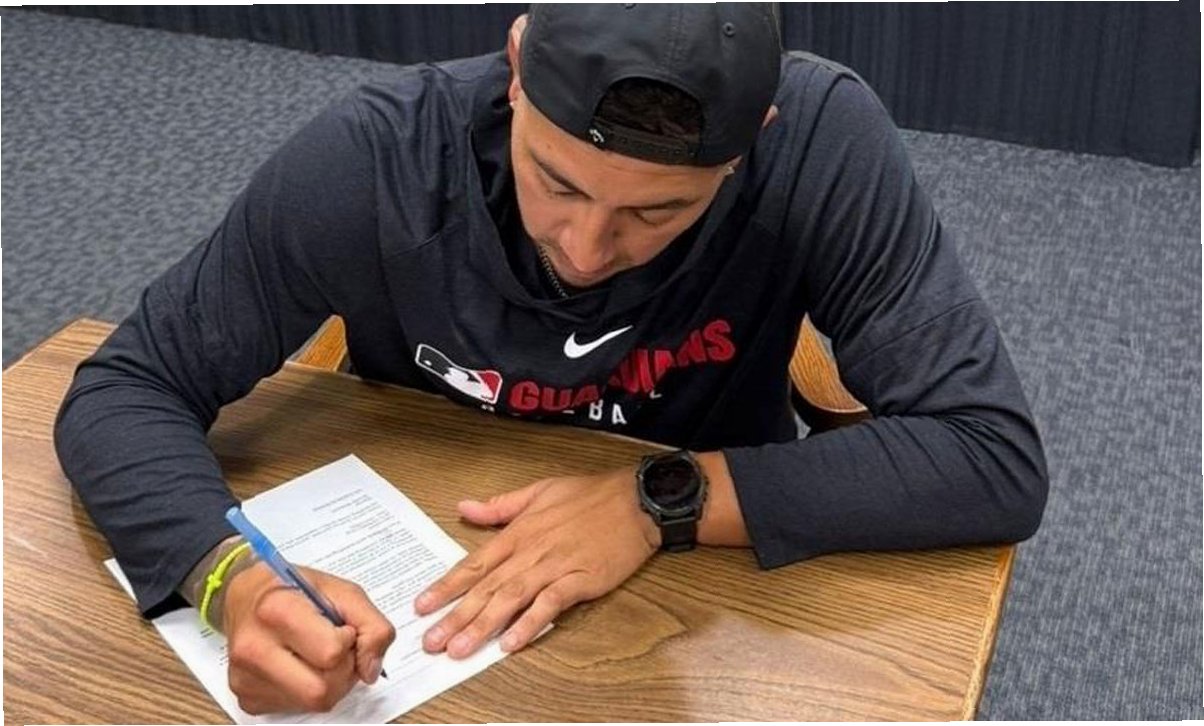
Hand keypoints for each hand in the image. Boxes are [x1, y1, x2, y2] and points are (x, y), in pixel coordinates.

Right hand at [222, 562, 395, 713]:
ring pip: (314, 703)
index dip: (348, 641)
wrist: (247, 596)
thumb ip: (371, 624)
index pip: (331, 653)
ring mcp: (246, 677)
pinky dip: (310, 690)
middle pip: (322, 690)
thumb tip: (370, 668)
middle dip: (343, 671)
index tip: (341, 628)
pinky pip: (298, 708)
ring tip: (321, 657)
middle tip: (336, 647)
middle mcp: (255, 647)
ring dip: (331, 683)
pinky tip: (302, 666)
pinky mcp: (247, 698)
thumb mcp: (342, 590)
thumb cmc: (293, 590)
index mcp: (277, 610)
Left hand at [415, 467, 660, 658]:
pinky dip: (530, 624)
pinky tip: (512, 643)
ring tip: (461, 649)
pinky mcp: (581, 581)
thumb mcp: (539, 491)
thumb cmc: (590, 495)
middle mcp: (531, 551)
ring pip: (511, 598)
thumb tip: (465, 507)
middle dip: (456, 616)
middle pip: (487, 587)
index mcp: (519, 532)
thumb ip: (500, 505)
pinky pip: (550, 605)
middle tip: (431, 641)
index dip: (447, 586)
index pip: (475, 563)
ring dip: (484, 625)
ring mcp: (555, 567)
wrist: (636, 500)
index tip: (422, 606)